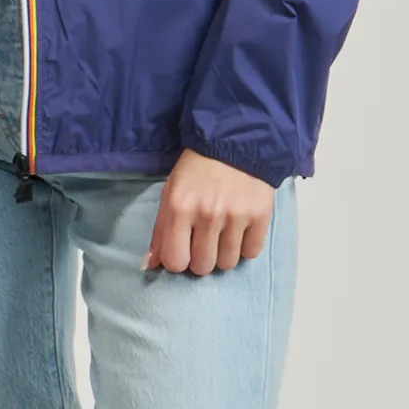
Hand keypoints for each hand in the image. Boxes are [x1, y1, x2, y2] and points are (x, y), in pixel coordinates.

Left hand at [142, 148, 274, 274]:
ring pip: (227, 263)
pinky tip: (240, 228)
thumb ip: (160, 231)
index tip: (183, 249)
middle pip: (203, 267)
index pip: (175, 262)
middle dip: (201, 258)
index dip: (178, 260)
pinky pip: (250, 253)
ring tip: (223, 232)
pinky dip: (245, 245)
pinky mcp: (260, 215)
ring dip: (223, 253)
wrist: (234, 141)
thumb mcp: (171, 192)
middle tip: (204, 239)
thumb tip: (148, 266)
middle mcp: (207, 214)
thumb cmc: (197, 169)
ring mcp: (235, 216)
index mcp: (180, 207)